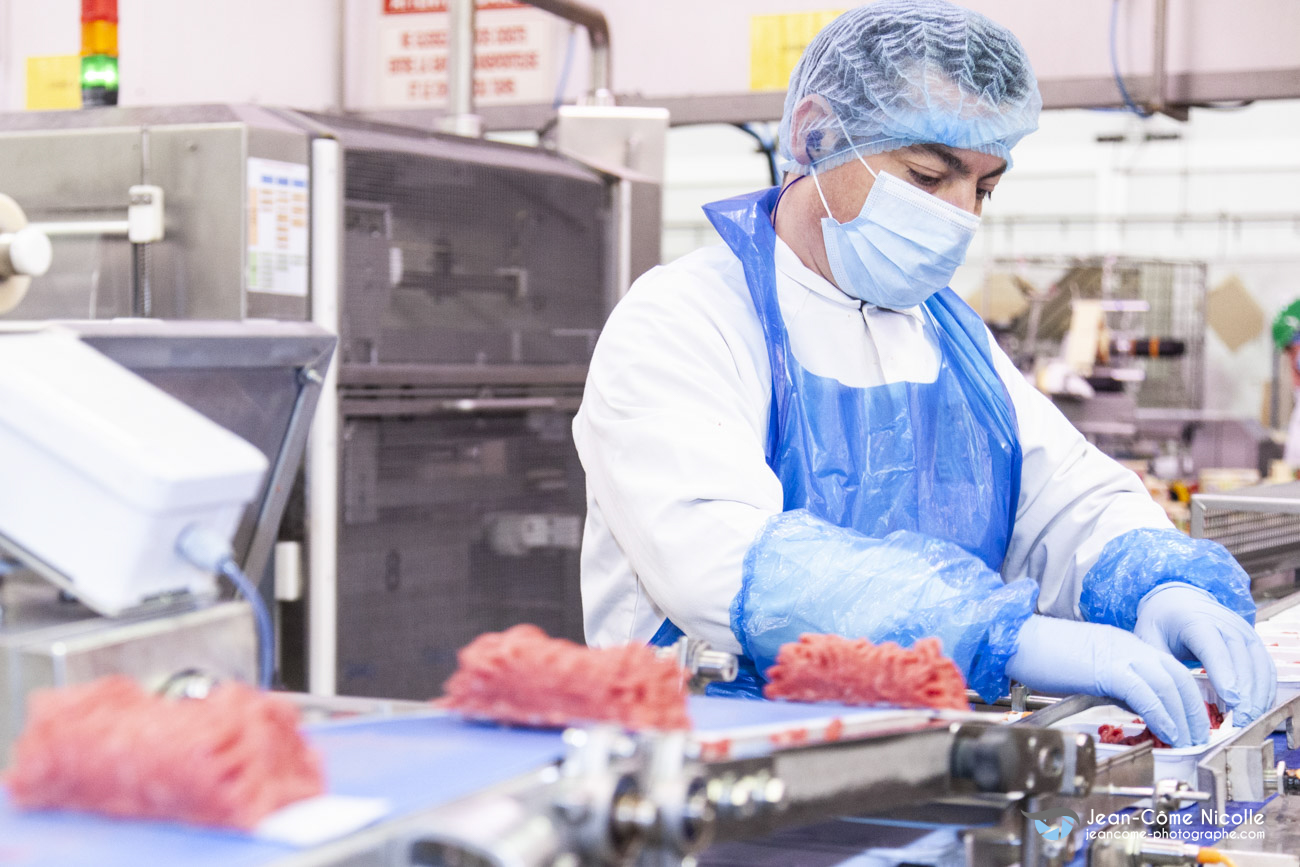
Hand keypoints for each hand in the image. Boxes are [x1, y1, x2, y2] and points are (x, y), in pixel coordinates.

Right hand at [1006, 615, 1209, 746]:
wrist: (1014, 638)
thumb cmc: (1039, 653)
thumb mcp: (1085, 667)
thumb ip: (1111, 682)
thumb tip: (1131, 705)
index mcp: (1123, 643)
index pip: (1169, 668)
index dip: (1186, 696)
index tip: (1190, 721)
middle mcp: (1128, 645)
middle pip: (1178, 675)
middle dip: (1194, 709)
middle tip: (1199, 736)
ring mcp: (1119, 654)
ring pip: (1169, 684)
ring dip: (1184, 717)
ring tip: (1188, 741)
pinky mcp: (1106, 668)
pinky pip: (1145, 693)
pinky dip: (1162, 715)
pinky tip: (1167, 732)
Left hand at [1135, 584, 1275, 724]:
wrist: (1178, 601)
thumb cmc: (1161, 623)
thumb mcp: (1148, 638)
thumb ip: (1157, 664)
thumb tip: (1163, 696)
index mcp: (1195, 621)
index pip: (1213, 647)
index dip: (1224, 673)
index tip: (1231, 699)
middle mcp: (1226, 623)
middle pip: (1241, 658)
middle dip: (1245, 693)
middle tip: (1241, 722)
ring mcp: (1243, 632)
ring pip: (1259, 664)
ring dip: (1258, 695)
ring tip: (1249, 721)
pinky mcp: (1253, 642)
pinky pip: (1266, 668)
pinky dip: (1265, 690)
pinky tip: (1256, 711)